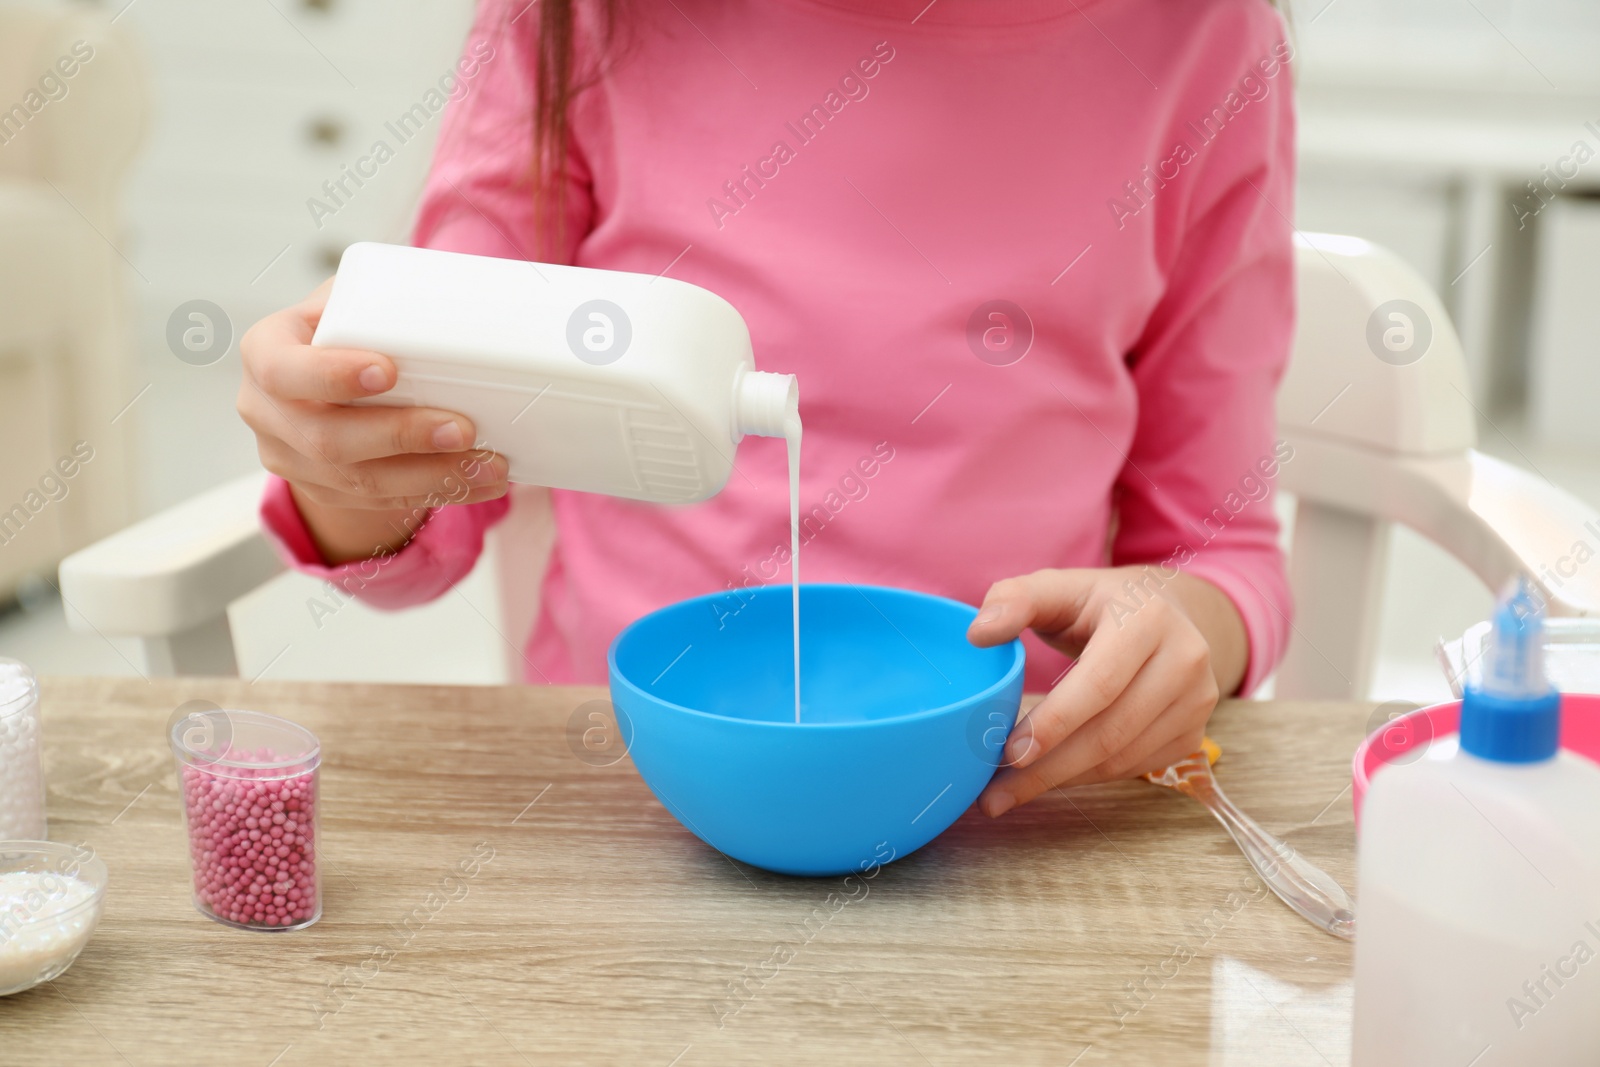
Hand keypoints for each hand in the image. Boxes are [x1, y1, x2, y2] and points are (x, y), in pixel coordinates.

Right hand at [237, 278, 508, 561]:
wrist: (325, 378)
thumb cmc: (346, 326)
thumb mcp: (346, 297)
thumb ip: (377, 293)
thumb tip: (455, 292)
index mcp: (265, 353)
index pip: (284, 370)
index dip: (331, 375)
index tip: (388, 369)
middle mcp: (266, 412)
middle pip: (326, 439)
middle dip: (401, 437)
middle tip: (463, 428)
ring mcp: (291, 460)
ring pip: (361, 483)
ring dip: (433, 476)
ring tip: (490, 463)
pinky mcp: (325, 493)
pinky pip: (383, 504)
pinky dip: (438, 493)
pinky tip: (480, 482)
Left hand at [965, 567, 1247, 816]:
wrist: (1169, 613)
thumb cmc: (1099, 603)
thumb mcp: (1058, 587)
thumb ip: (1014, 600)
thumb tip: (979, 633)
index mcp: (1148, 619)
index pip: (1100, 683)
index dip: (1055, 723)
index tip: (1009, 753)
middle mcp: (1184, 660)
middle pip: (1110, 731)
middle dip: (1047, 768)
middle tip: (993, 794)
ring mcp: (1196, 701)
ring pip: (1121, 759)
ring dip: (1061, 780)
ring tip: (1008, 791)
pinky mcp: (1194, 733)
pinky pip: (1133, 769)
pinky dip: (1086, 778)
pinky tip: (1049, 777)